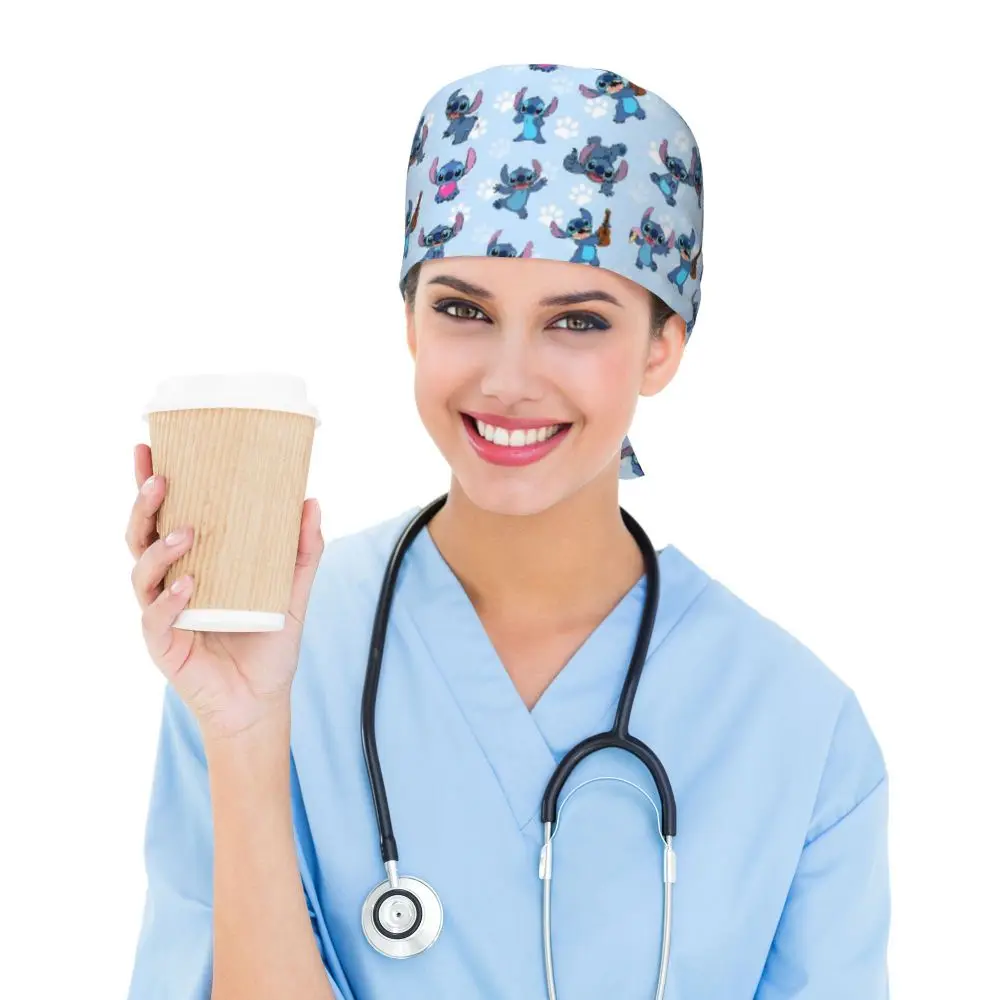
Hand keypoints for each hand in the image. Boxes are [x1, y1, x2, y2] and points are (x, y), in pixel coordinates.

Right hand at [126, 443, 323, 742]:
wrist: (262, 700)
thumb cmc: (269, 643)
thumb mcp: (293, 590)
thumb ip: (302, 550)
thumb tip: (311, 500)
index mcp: (193, 562)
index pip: (165, 515)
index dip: (150, 483)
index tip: (148, 446)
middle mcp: (169, 582)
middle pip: (141, 535)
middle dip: (144, 505)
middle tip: (161, 479)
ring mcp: (163, 612)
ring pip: (141, 571)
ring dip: (160, 548)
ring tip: (187, 532)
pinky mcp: (164, 644)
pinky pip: (158, 617)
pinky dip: (170, 599)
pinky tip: (189, 585)